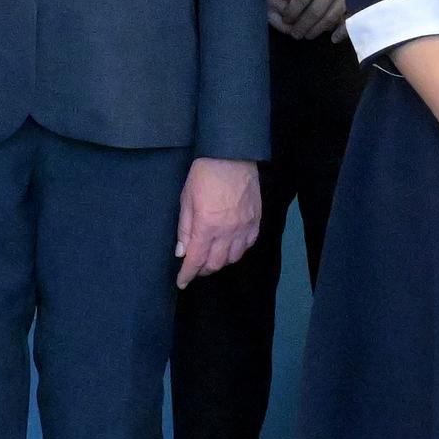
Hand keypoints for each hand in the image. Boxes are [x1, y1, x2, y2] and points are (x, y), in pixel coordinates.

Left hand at [175, 158, 263, 284]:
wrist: (232, 156)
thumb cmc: (204, 175)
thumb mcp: (186, 200)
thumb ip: (185, 229)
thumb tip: (182, 252)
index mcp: (206, 226)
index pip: (196, 260)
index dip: (187, 274)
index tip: (182, 282)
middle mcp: (227, 232)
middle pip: (215, 263)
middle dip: (203, 270)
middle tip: (195, 267)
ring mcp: (244, 228)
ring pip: (233, 259)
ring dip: (220, 262)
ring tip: (211, 257)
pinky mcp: (256, 222)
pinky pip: (247, 246)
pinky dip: (237, 252)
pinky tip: (229, 247)